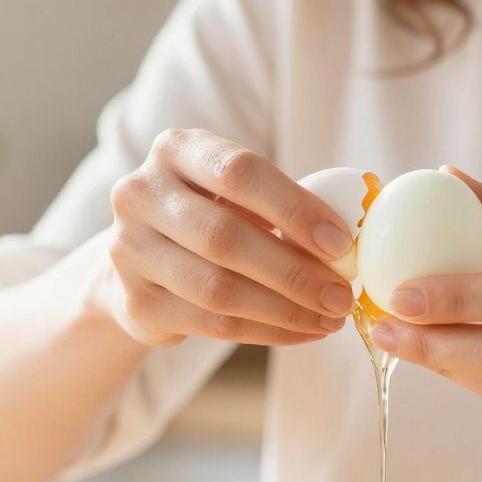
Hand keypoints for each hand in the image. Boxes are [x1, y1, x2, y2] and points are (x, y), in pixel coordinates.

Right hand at [101, 129, 356, 346]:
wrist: (141, 260)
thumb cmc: (211, 214)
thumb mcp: (237, 192)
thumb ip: (284, 204)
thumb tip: (353, 238)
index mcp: (176, 150)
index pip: (240, 172)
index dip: (295, 208)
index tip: (341, 242)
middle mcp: (140, 193)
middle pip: (224, 237)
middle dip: (294, 271)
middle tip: (341, 296)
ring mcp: (129, 250)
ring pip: (216, 288)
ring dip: (284, 310)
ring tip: (329, 319)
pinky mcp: (136, 303)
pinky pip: (211, 325)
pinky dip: (266, 332)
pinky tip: (302, 332)